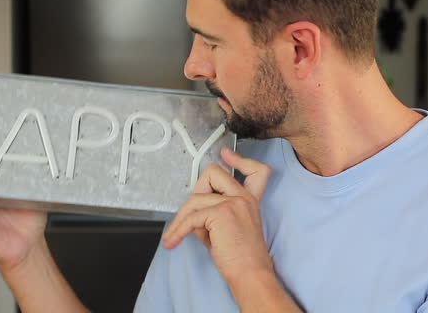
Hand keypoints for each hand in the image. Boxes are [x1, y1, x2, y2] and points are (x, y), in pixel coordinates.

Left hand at [162, 147, 272, 284]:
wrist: (250, 274)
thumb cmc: (241, 258)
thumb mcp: (229, 228)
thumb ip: (215, 211)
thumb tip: (193, 210)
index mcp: (250, 199)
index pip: (254, 170)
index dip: (239, 159)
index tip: (225, 154)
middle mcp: (244, 197)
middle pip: (213, 172)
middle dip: (195, 191)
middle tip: (190, 215)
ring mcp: (234, 202)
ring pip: (195, 198)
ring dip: (180, 219)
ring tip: (175, 236)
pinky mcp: (221, 213)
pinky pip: (190, 217)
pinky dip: (177, 230)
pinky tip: (173, 242)